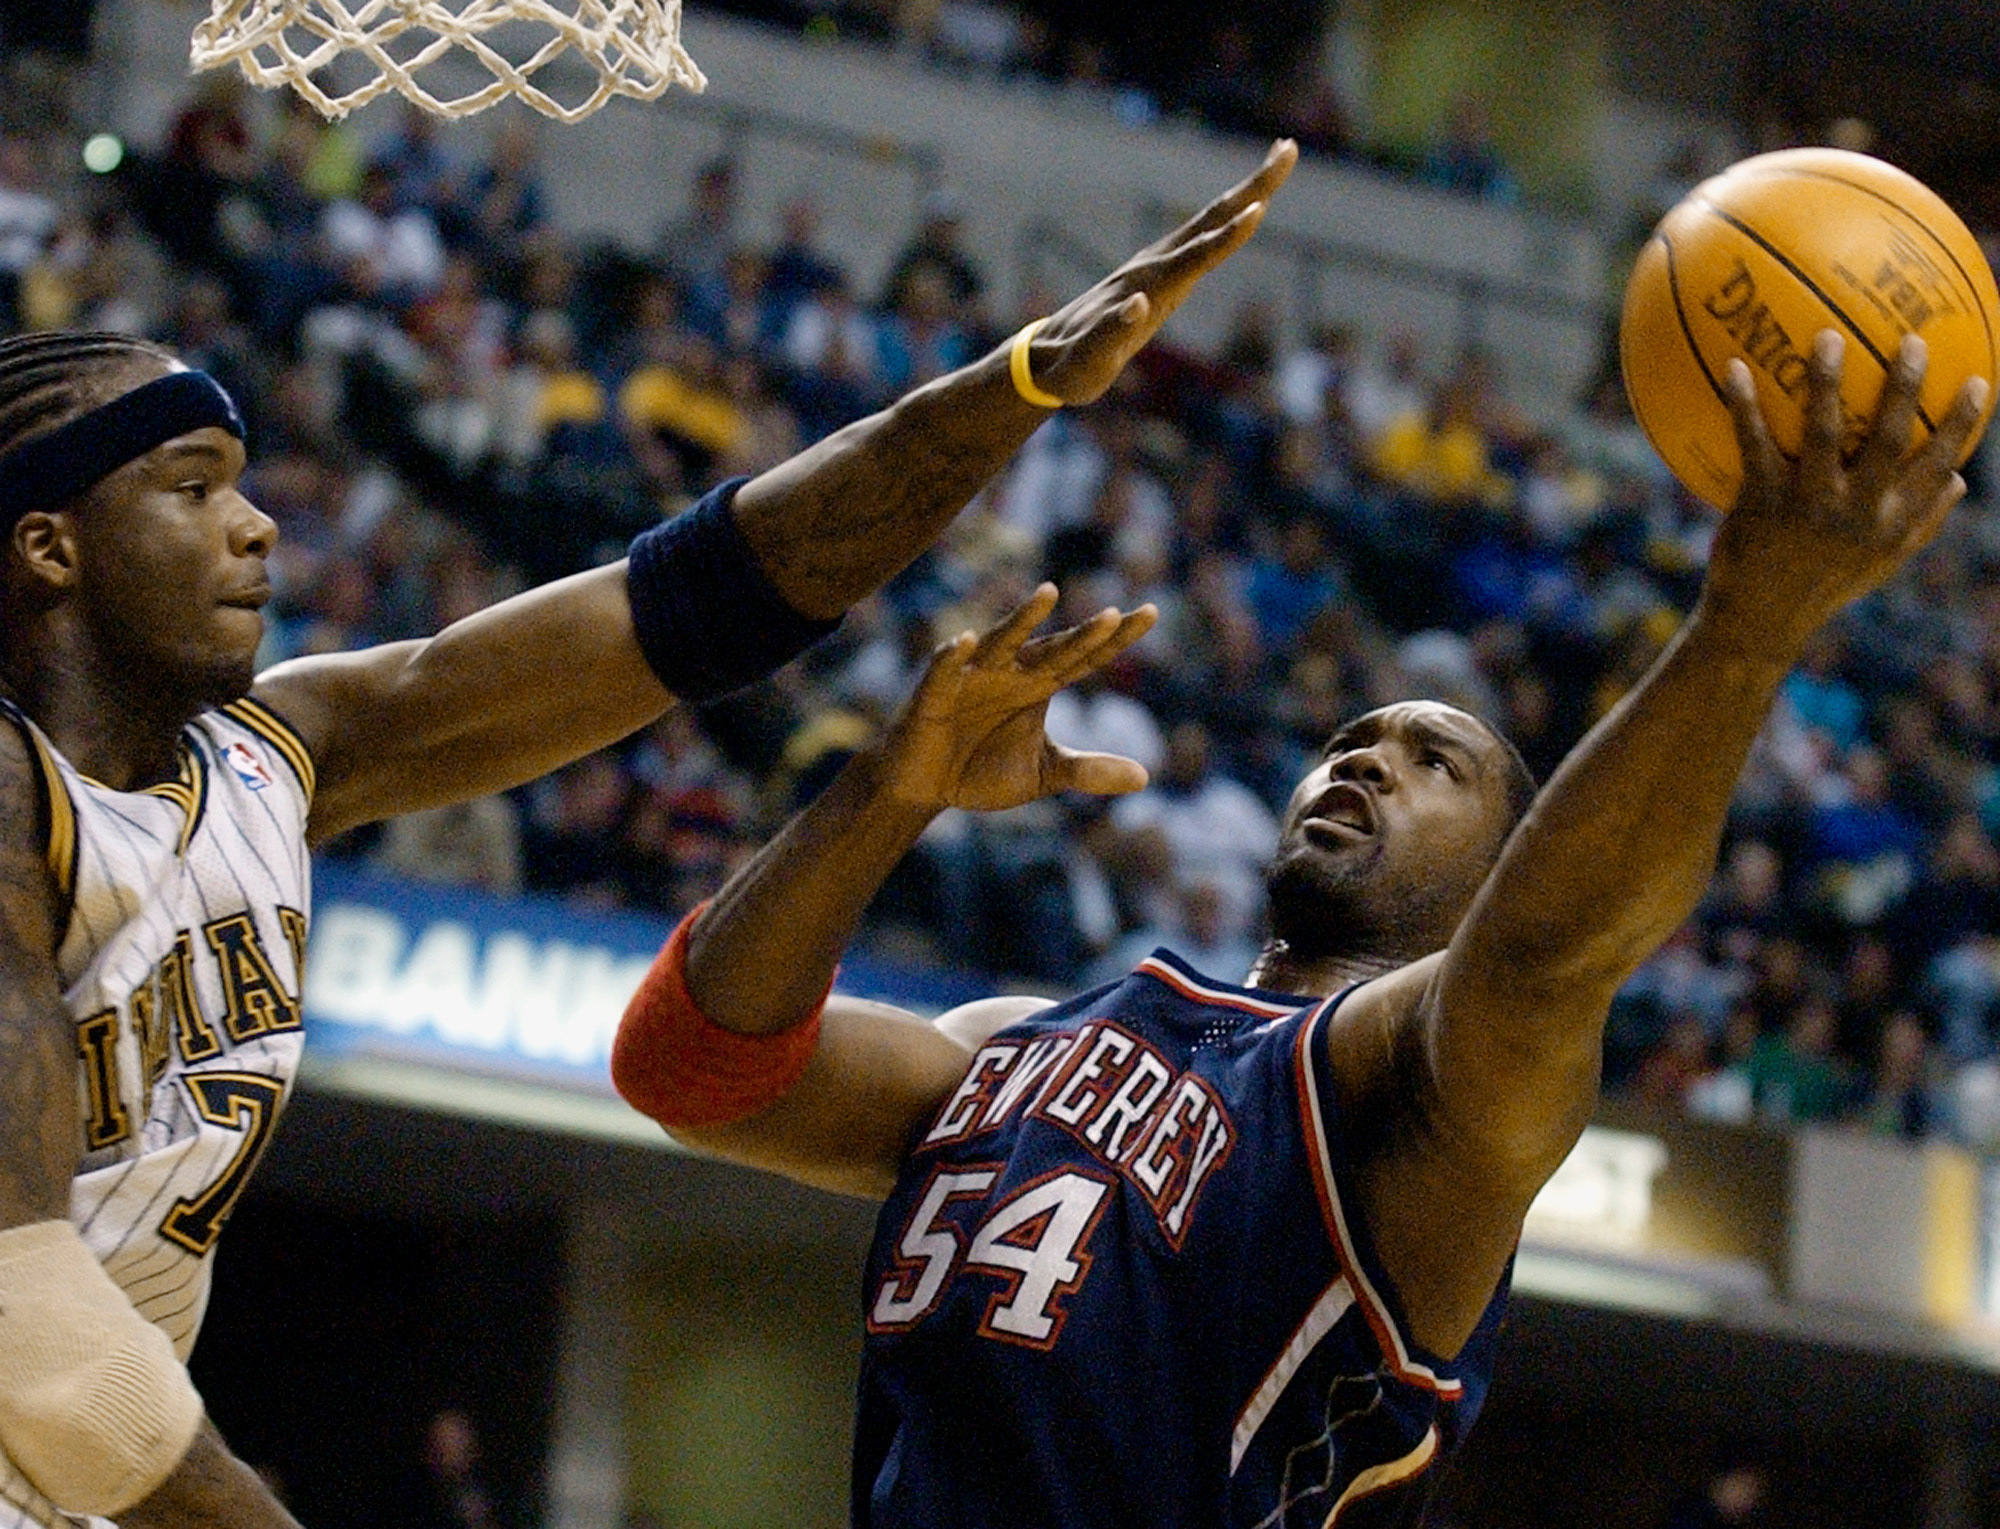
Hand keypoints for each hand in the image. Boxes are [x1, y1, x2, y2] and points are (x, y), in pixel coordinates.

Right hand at [877, 585, 1157, 811]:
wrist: (925, 785)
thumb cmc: (982, 769)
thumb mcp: (1043, 774)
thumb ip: (1087, 771)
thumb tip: (1146, 778)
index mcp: (1040, 685)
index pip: (1086, 657)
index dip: (1116, 638)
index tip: (1151, 613)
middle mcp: (1011, 672)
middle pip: (1054, 648)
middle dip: (1083, 634)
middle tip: (1114, 616)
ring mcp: (972, 677)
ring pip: (1002, 642)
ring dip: (1023, 619)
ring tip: (1048, 594)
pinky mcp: (934, 694)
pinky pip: (944, 670)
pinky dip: (953, 656)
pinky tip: (966, 640)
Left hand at [1024, 140, 1297, 406]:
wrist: (1044, 359)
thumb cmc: (1069, 368)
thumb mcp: (1085, 363)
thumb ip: (1108, 334)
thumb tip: (1137, 303)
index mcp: (1146, 288)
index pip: (1194, 258)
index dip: (1227, 237)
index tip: (1259, 209)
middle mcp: (1153, 267)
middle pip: (1210, 219)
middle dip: (1253, 187)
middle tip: (1289, 150)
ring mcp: (1155, 266)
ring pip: (1207, 220)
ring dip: (1246, 191)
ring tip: (1278, 159)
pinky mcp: (1157, 272)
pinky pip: (1201, 235)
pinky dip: (1229, 215)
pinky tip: (1244, 208)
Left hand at [1707, 328, 1987, 645]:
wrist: (1757, 623)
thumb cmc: (1820, 586)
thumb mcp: (1878, 564)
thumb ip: (1920, 523)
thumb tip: (1959, 479)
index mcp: (1890, 523)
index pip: (1938, 468)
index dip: (1960, 425)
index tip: (1979, 381)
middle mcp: (1855, 513)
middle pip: (1891, 440)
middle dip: (1905, 389)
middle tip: (1913, 341)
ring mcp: (1807, 507)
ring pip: (1824, 434)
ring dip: (1826, 382)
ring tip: (1826, 338)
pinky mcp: (1761, 504)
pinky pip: (1754, 444)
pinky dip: (1744, 405)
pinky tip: (1734, 368)